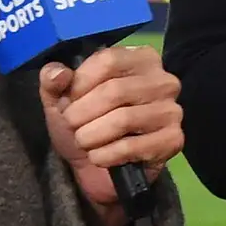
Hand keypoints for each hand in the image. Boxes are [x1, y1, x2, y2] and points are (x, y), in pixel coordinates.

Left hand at [37, 44, 181, 221]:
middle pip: (115, 90)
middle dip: (81, 114)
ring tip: (84, 141)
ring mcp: (172, 111)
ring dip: (90, 136)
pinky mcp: (173, 140)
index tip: (69, 101)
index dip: (80, 83)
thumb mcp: (60, 98)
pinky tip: (99, 157)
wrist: (96, 166)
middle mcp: (164, 81)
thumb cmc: (83, 123)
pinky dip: (104, 156)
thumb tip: (58, 74)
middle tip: (72, 126)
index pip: (108, 60)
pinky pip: (131, 147)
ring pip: (123, 119)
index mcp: (141, 59)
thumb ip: (52, 80)